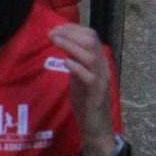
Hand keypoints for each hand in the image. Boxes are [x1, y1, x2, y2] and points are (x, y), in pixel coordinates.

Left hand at [50, 24, 116, 149]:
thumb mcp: (77, 77)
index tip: (55, 28)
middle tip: (52, 33)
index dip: (73, 29)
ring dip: (71, 46)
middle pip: (91, 42)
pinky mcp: (97, 94)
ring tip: (55, 41)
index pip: (91, 36)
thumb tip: (63, 44)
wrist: (96, 128)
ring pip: (91, 56)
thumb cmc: (86, 102)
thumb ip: (74, 61)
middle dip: (70, 34)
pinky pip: (90, 77)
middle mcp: (103, 67)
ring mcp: (101, 80)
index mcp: (98, 61)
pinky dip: (77, 67)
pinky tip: (66, 62)